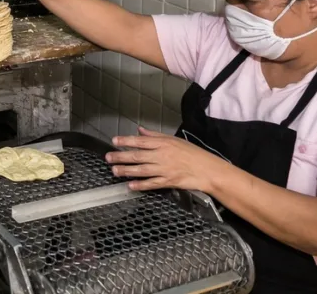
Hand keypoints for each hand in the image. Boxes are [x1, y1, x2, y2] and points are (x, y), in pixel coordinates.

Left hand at [106, 127, 229, 193]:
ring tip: (114, 171)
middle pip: (138, 156)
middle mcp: (162, 156)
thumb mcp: (174, 139)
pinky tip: (130, 186)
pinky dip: (140, 185)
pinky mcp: (168, 182)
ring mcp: (164, 170)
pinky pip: (151, 184)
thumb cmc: (192, 153)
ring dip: (127, 171)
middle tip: (108, 157)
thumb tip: (139, 130)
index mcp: (163, 143)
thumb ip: (155, 135)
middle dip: (121, 157)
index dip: (126, 141)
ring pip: (141, 170)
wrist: (208, 169)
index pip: (140, 141)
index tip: (114, 141)